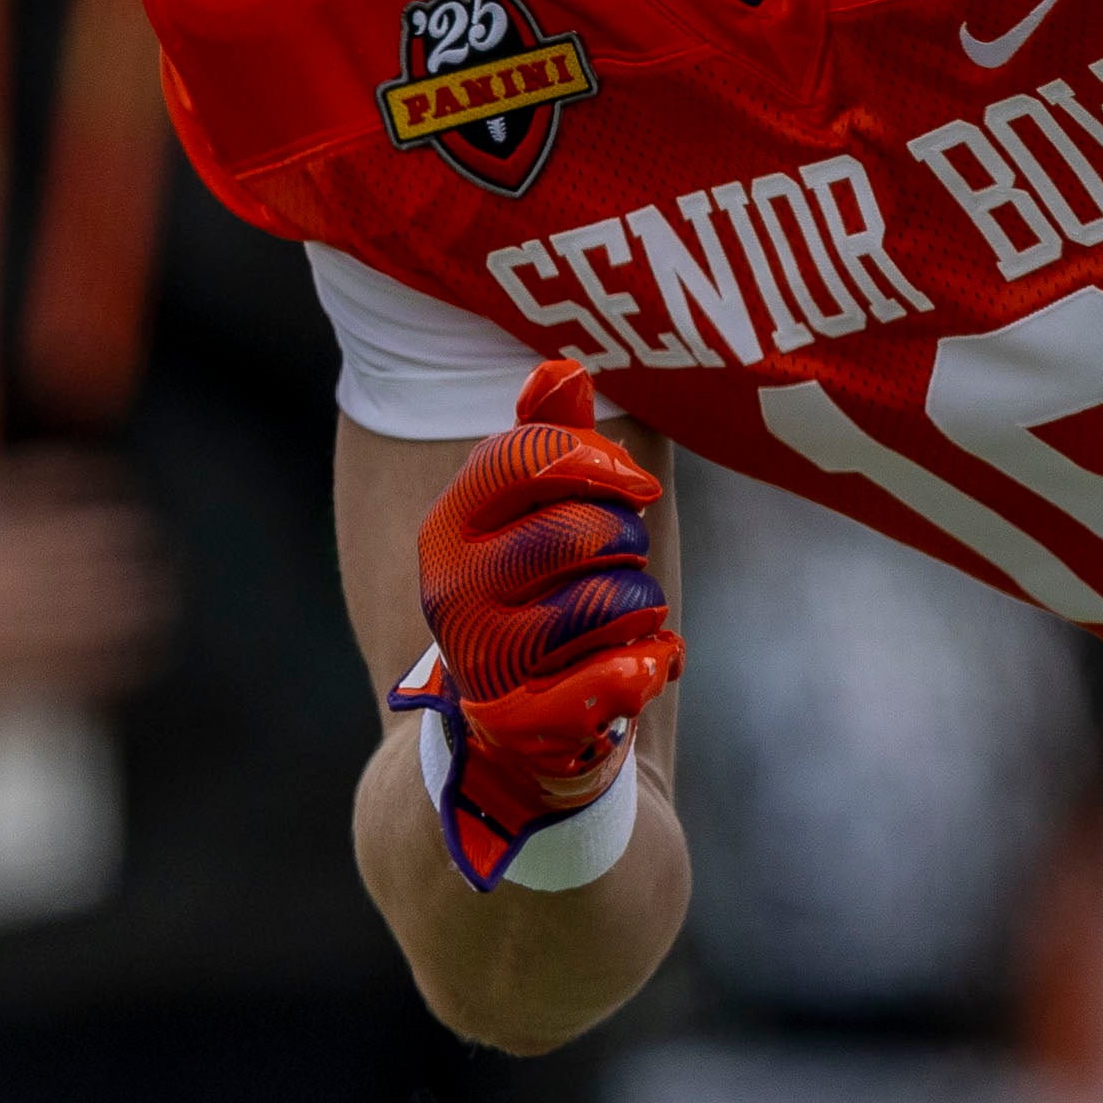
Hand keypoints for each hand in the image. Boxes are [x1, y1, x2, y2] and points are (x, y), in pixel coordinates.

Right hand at [393, 359, 675, 891]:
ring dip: (645, 609)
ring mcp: (483, 657)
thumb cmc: (542, 601)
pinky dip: (653, 664)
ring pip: (617, 600)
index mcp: (450, 525)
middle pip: (586, 529)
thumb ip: (547, 441)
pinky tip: (646, 666)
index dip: (598, 462)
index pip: (525, 456)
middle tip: (621, 569)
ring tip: (623, 624)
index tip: (635, 485)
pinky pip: (620, 673)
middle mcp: (451, 588)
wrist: (517, 736)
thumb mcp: (535, 517)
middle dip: (629, 546)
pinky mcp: (522, 722)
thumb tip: (562, 366)